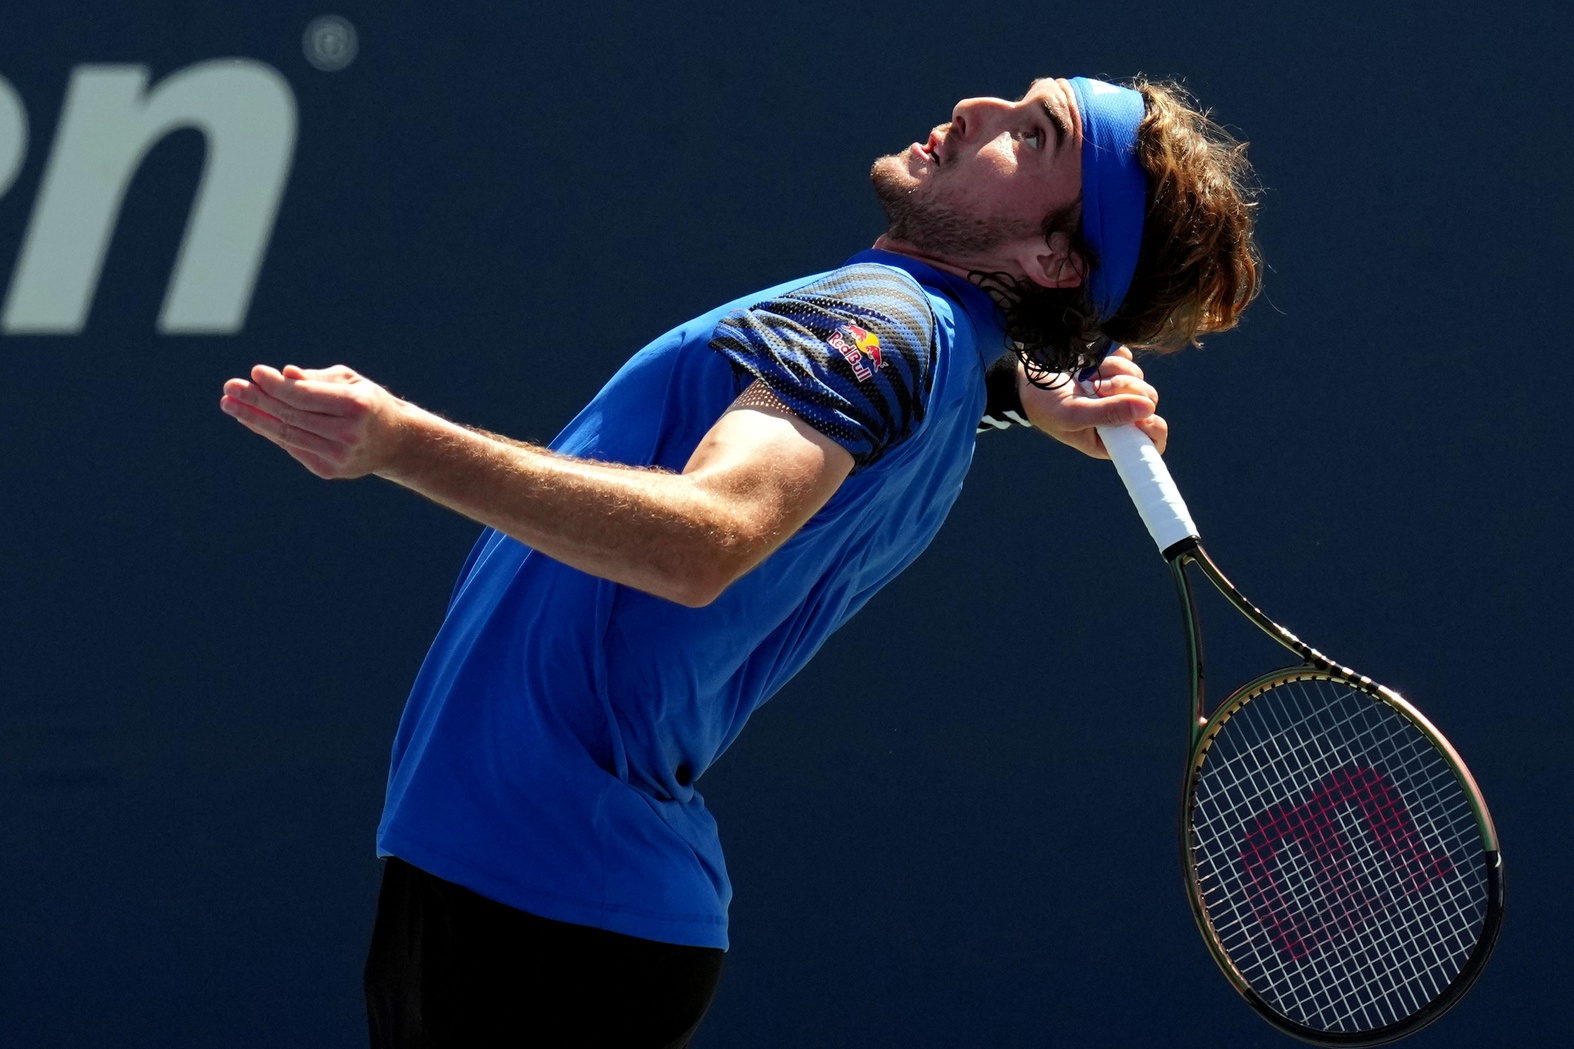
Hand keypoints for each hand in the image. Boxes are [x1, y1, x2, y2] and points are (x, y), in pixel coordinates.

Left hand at [220, 364, 410, 478]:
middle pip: (291, 416)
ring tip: (229, 403)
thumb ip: (315, 379)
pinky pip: (292, 446)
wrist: (396, 442)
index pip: (304, 395)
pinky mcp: (329, 470)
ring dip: (254, 417)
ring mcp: (339, 456)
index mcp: (357, 406)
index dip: (275, 385)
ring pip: (287, 435)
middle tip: (230, 387)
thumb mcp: (349, 382)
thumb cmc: (368, 402)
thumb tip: (283, 374)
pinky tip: (251, 418)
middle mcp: (348, 433)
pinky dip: (270, 432)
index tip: (254, 372)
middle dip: (256, 400)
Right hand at [1017, 346, 1167, 457]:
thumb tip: (1148, 409)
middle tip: (1099, 388)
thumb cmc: (1044, 405)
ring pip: (1139, 377)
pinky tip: (1090, 364)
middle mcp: (1118, 416)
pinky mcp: (1112, 369)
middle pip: (1148, 401)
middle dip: (1127, 390)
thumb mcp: (1073, 414)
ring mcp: (1117, 391)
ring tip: (1087, 377)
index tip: (1140, 410)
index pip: (1151, 442)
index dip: (1153, 426)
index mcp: (1111, 439)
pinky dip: (1111, 358)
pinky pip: (1128, 359)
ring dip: (1114, 371)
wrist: (1025, 378)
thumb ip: (1108, 414)